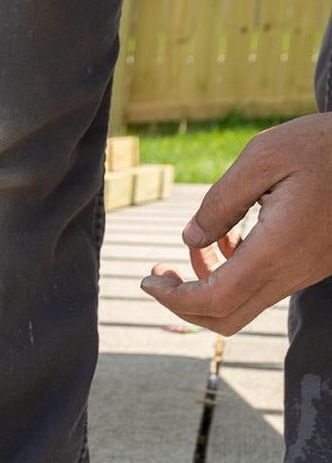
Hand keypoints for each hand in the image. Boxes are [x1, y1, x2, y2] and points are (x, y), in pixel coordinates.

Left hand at [140, 113, 331, 333]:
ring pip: (243, 305)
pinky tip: (228, 240)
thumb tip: (191, 237)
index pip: (214, 300)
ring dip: (208, 285)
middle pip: (224, 318)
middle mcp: (293, 271)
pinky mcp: (311, 265)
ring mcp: (305, 273)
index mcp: (278, 249)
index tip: (148, 281)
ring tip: (197, 245)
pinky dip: (233, 274)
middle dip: (182, 303)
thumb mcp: (265, 155)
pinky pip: (264, 287)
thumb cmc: (327, 144)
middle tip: (158, 276)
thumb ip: (220, 201)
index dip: (173, 298)